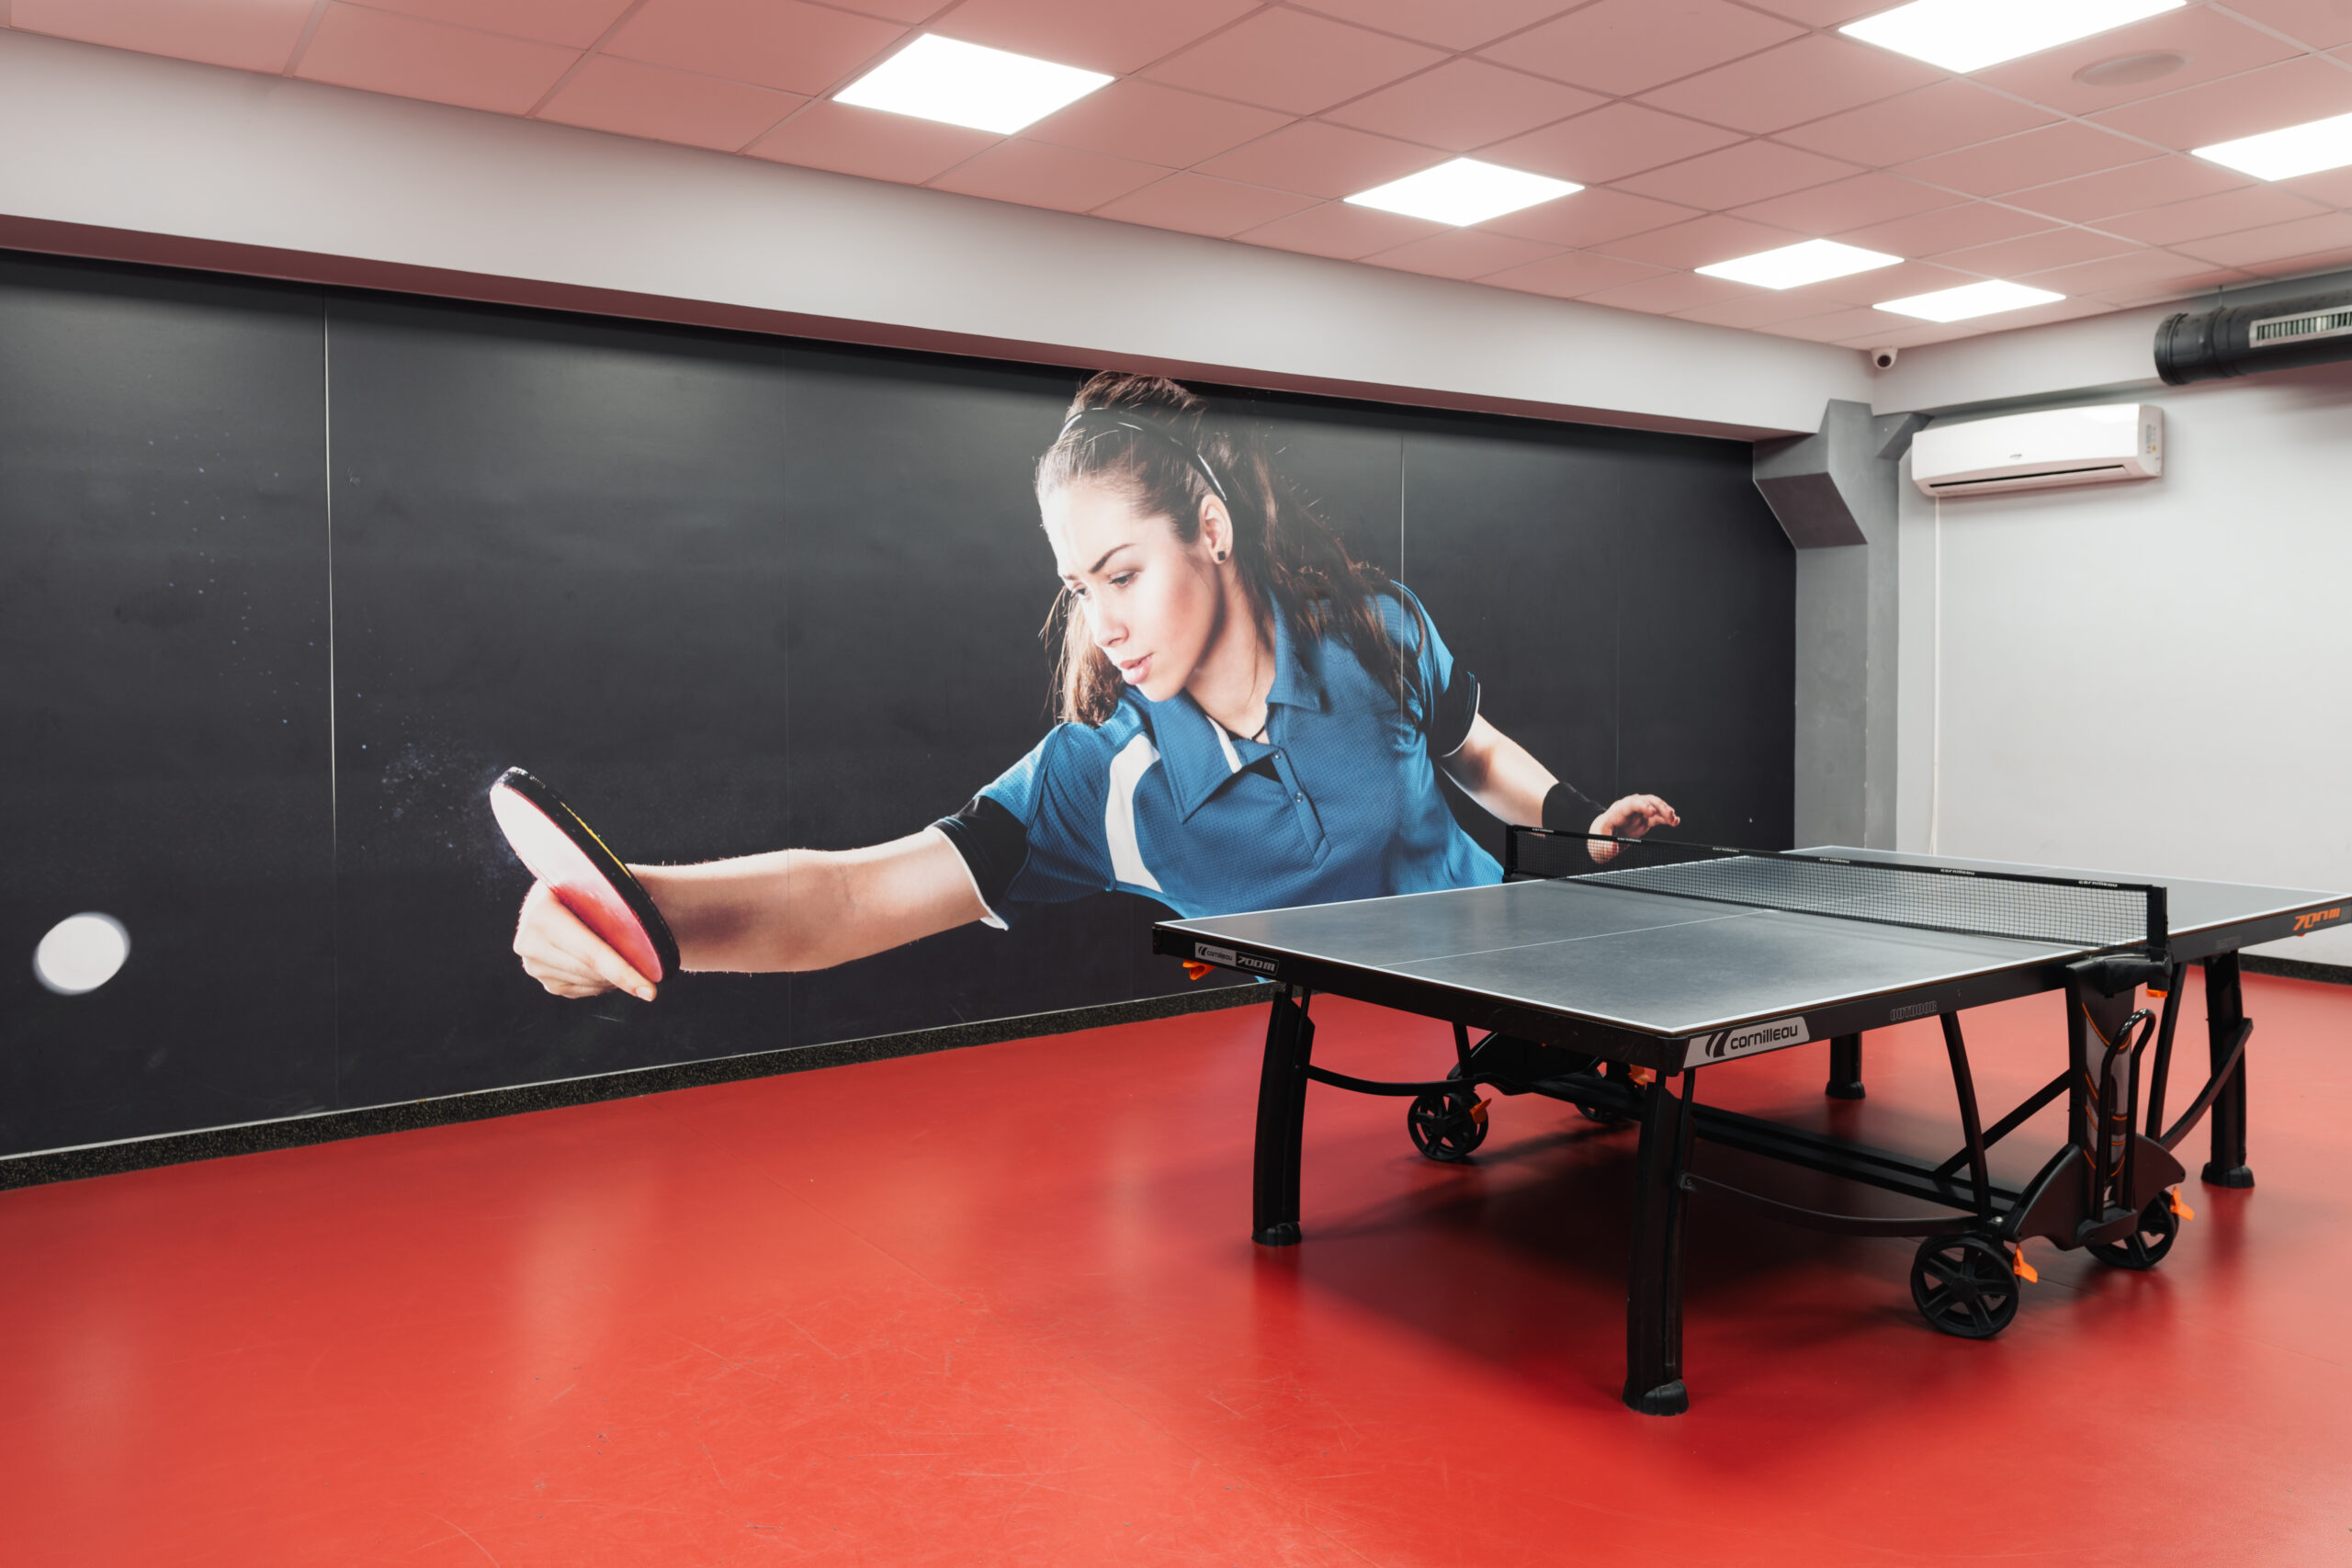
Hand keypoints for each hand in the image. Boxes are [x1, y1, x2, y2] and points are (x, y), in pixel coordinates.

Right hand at [512, 881, 656, 1001]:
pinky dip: (602, 983)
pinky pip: (582, 991)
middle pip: (589, 971)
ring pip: (588, 983)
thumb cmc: (590, 886)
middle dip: (623, 975)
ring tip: (626, 958)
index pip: (589, 951)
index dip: (622, 971)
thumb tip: (652, 931)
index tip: (650, 992)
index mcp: (542, 911)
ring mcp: (533, 964)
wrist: (564, 894)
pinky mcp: (544, 980)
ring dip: (613, 978)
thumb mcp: (601, 885)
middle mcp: (529, 940)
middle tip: (650, 976)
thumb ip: (619, 904)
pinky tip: (608, 966)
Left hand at [1592, 793, 1678, 839]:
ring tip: (1674, 820)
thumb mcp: (1598, 841)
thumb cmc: (1599, 835)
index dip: (1642, 806)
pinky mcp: (1645, 820)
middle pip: (1646, 801)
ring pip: (1655, 806)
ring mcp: (1639, 813)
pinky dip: (1667, 819)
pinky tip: (1675, 822)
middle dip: (1659, 807)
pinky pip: (1658, 817)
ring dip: (1666, 811)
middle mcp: (1630, 808)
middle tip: (1670, 816)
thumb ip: (1605, 846)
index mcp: (1618, 811)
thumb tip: (1612, 849)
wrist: (1603, 834)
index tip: (1652, 812)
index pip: (1631, 804)